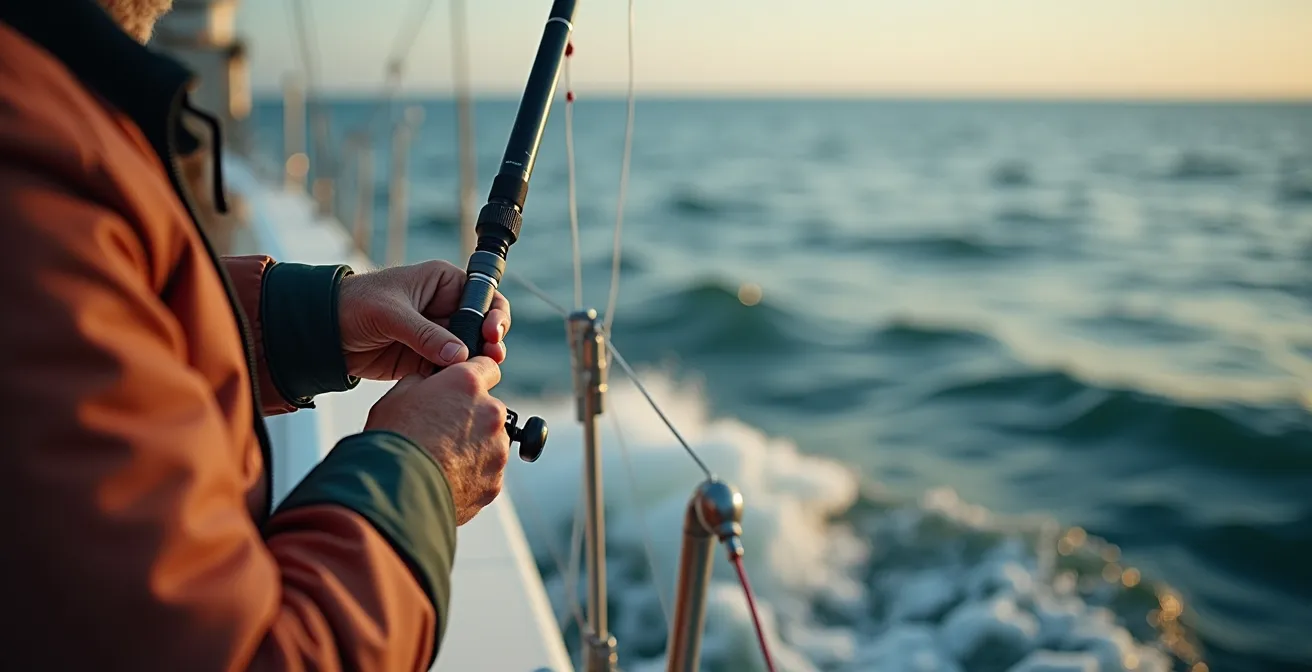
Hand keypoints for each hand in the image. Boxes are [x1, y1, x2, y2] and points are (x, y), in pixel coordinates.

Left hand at [338, 260, 511, 379]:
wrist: (322, 332)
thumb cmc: (353, 304)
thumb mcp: (391, 314)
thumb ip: (425, 335)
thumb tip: (459, 356)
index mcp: (443, 283)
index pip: (483, 296)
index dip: (493, 314)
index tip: (491, 333)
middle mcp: (445, 308)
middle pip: (482, 327)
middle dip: (489, 344)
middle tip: (491, 358)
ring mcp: (437, 335)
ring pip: (469, 352)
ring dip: (473, 364)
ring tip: (473, 375)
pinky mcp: (425, 359)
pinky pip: (449, 370)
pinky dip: (454, 379)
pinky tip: (453, 385)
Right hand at [364, 357, 508, 525]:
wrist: (396, 492)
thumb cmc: (393, 441)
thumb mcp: (397, 396)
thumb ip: (422, 382)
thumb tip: (428, 383)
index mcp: (467, 384)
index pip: (488, 366)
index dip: (475, 376)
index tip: (466, 388)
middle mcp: (490, 413)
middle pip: (489, 409)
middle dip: (472, 417)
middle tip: (442, 432)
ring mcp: (497, 449)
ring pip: (490, 443)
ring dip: (473, 448)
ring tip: (441, 460)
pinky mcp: (494, 481)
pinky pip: (486, 473)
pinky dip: (471, 475)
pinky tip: (445, 478)